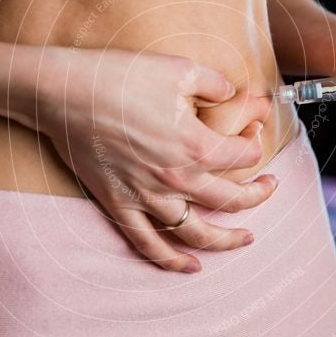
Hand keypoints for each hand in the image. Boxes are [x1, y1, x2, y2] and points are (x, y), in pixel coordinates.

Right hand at [21, 46, 276, 272]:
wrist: (65, 92)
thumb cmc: (121, 76)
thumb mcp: (180, 68)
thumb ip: (217, 84)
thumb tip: (236, 95)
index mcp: (196, 145)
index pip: (244, 157)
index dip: (256, 145)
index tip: (254, 134)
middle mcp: (177, 179)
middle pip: (232, 200)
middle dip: (258, 195)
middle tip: (270, 188)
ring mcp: (147, 197)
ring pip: (197, 233)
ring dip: (227, 240)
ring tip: (246, 239)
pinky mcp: (119, 205)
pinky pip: (149, 244)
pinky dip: (171, 260)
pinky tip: (191, 268)